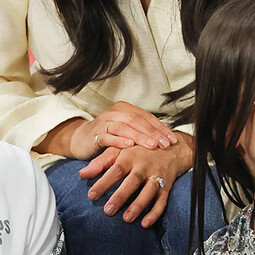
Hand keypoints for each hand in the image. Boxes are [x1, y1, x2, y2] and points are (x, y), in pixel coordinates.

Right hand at [34, 102, 179, 159]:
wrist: (81, 140)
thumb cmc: (109, 137)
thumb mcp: (127, 132)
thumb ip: (142, 132)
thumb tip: (167, 140)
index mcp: (126, 109)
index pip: (147, 117)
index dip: (161, 128)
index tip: (173, 141)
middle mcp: (115, 112)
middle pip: (137, 120)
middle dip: (153, 133)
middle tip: (165, 144)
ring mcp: (104, 121)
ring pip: (124, 127)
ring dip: (139, 136)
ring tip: (152, 145)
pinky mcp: (95, 134)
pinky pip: (108, 136)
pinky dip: (119, 140)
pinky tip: (129, 145)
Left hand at [78, 131, 192, 226]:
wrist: (172, 148)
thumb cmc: (139, 150)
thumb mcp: (121, 151)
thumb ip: (101, 162)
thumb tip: (82, 174)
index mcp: (130, 156)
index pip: (116, 169)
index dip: (104, 182)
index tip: (91, 195)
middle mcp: (144, 166)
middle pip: (133, 181)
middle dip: (121, 196)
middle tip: (108, 210)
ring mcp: (157, 176)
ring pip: (149, 191)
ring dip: (139, 205)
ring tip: (126, 218)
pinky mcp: (167, 186)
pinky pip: (162, 201)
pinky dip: (155, 212)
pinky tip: (145, 223)